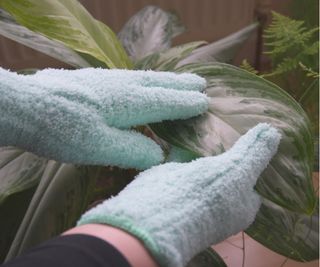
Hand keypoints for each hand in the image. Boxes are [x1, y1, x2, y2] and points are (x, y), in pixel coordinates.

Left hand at [0, 68, 207, 168]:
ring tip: (180, 79)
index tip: (203, 102)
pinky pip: (131, 77)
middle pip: (159, 84)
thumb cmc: (61, 129)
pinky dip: (146, 79)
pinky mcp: (96, 80)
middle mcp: (122, 86)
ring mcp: (108, 79)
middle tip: (200, 82)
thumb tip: (159, 153)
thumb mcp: (98, 147)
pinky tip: (142, 83)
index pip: (165, 102)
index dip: (185, 103)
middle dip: (180, 84)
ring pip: (145, 78)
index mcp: (128, 102)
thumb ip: (133, 149)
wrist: (24, 106)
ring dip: (166, 79)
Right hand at [78, 123, 280, 266]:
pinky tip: (189, 124)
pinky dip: (187, 141)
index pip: (256, 178)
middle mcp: (221, 198)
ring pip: (207, 159)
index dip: (257, 156)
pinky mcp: (176, 178)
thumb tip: (273, 132)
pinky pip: (185, 155)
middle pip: (231, 166)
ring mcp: (197, 189)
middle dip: (232, 144)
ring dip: (209, 141)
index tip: (257, 134)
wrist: (156, 215)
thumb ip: (254, 153)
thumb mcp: (238, 173)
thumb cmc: (207, 197)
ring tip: (216, 115)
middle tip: (235, 120)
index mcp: (242, 204)